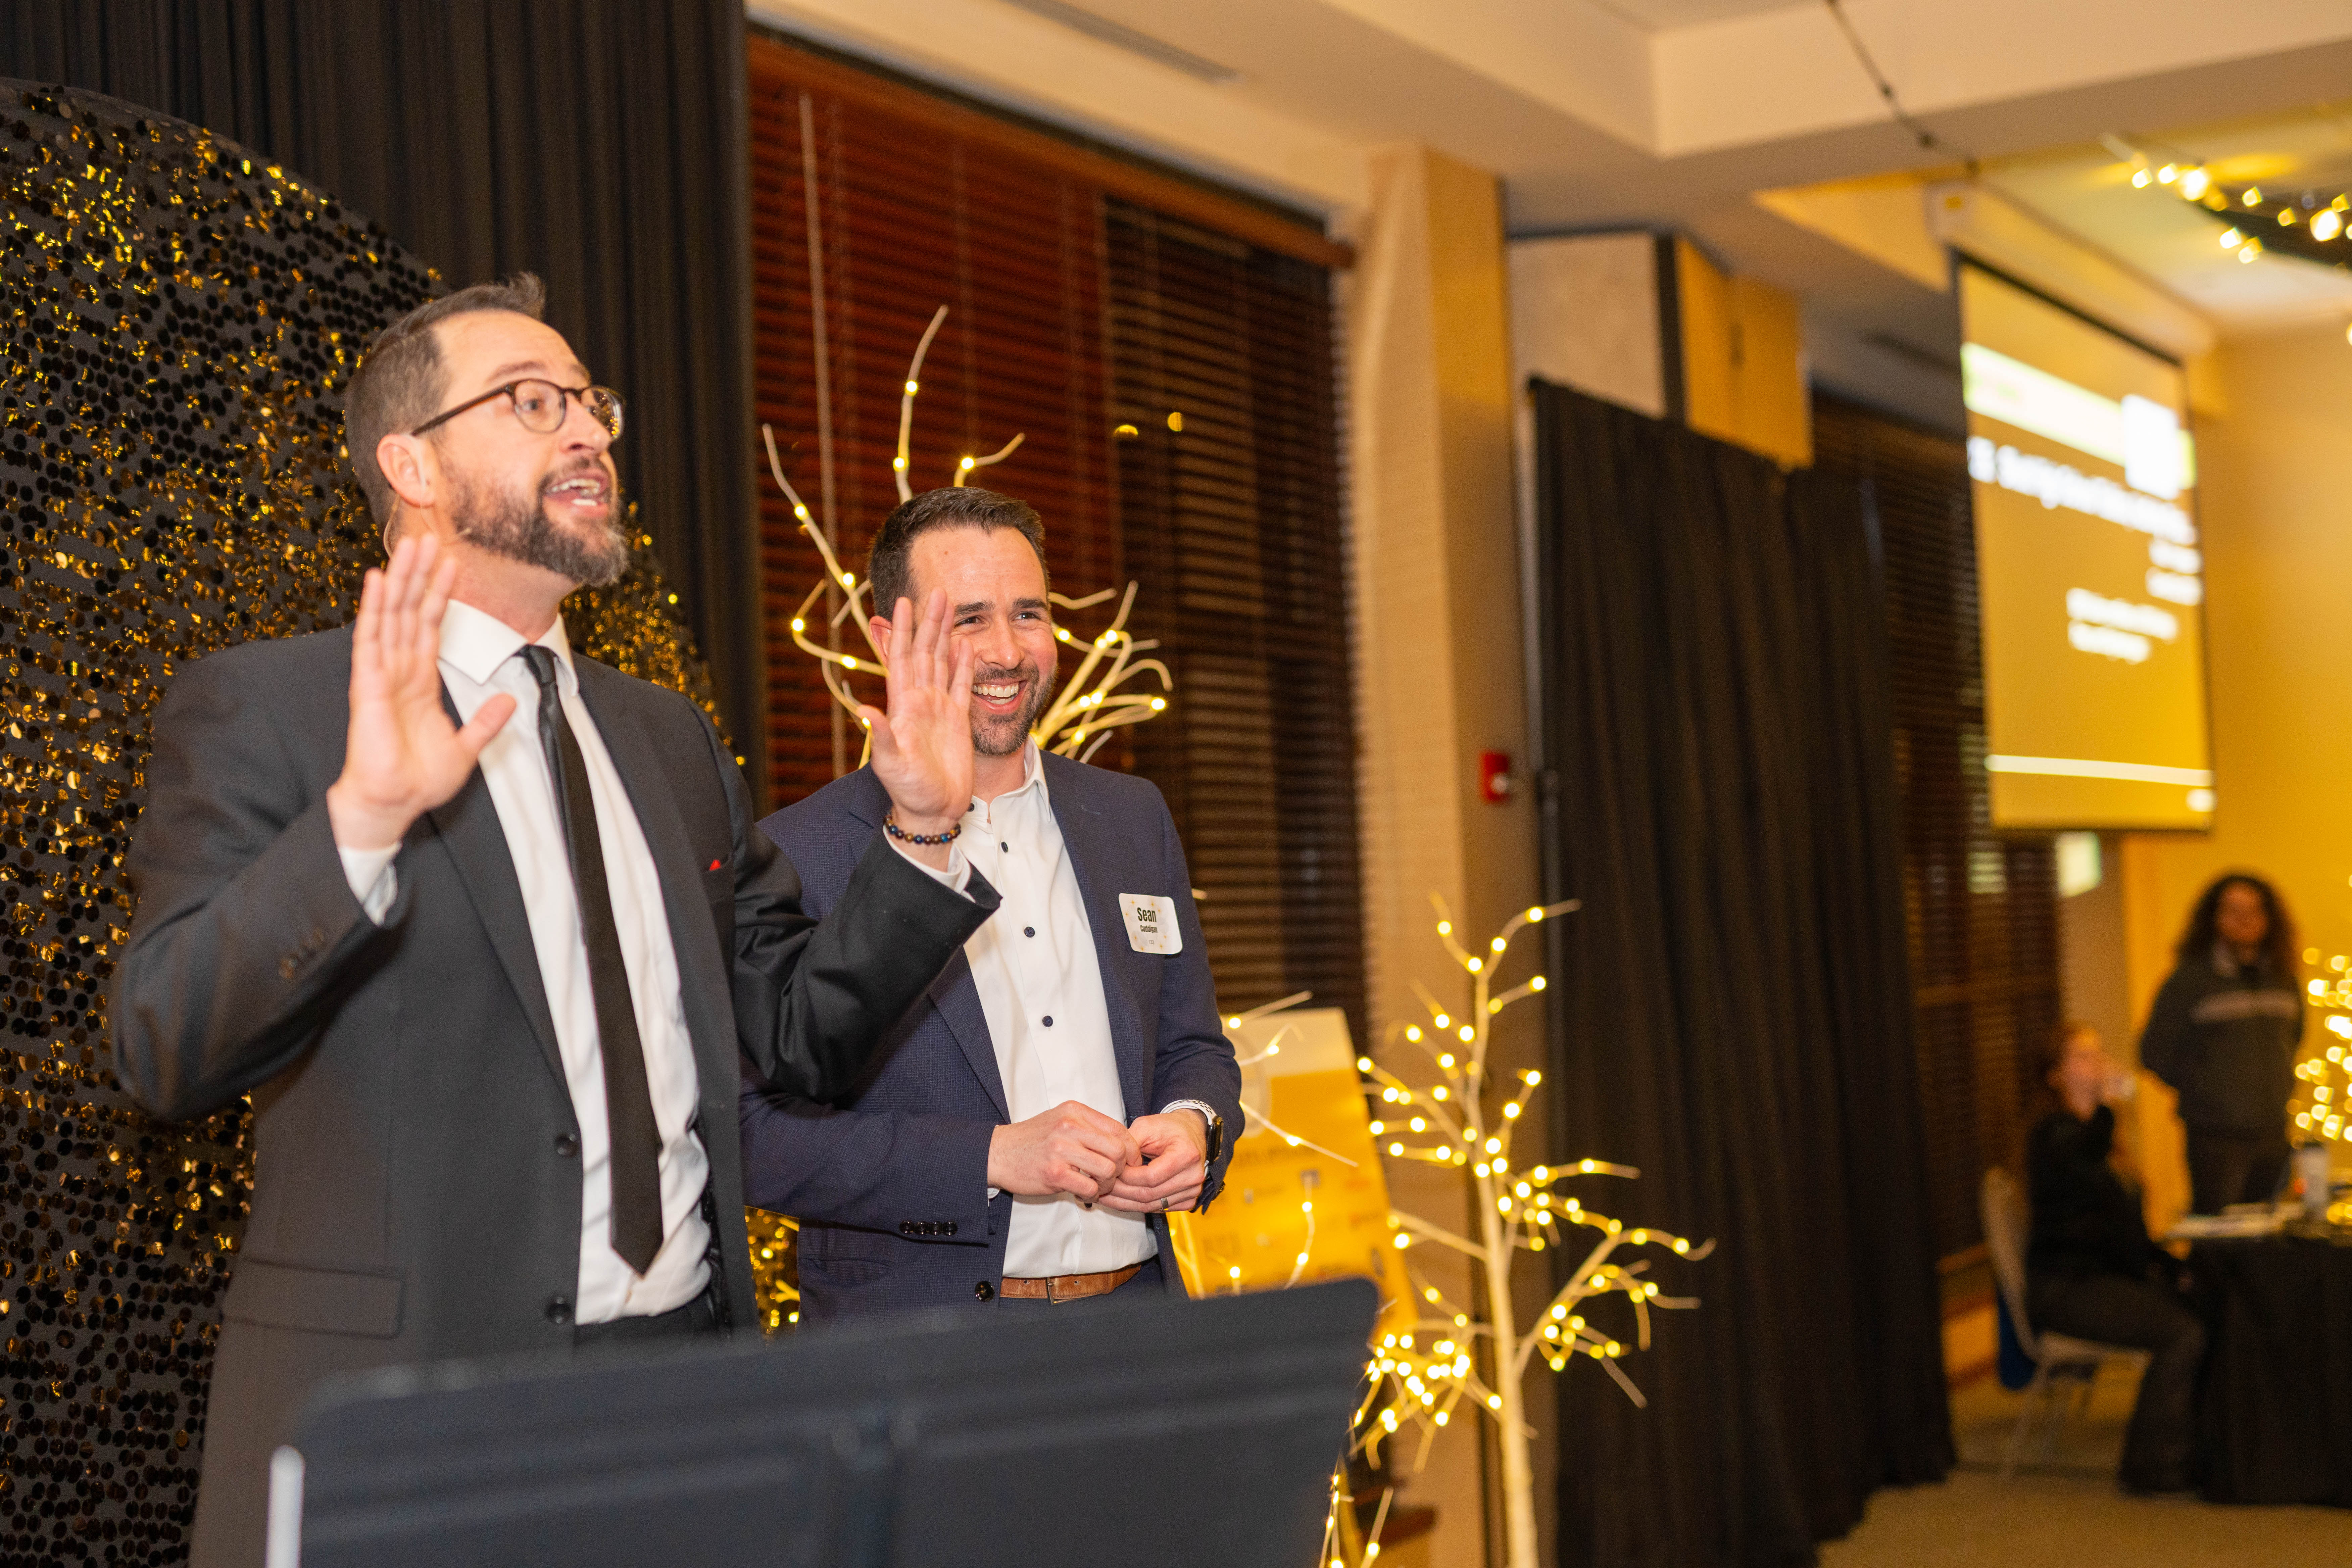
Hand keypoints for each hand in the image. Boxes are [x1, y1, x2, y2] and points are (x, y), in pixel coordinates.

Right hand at [325, 534, 515, 851]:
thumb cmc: (417, 780)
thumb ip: (485, 722)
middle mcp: (399, 672)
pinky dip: (374, 609)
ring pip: (391, 616)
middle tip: (428, 539)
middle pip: (410, 612)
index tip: (452, 566)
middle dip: (419, 575)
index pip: (431, 627)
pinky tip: (377, 582)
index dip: (441, 596)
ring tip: (407, 546)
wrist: (392, 803)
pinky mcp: (367, 685)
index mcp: (420, 683)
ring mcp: (381, 675)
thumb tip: (509, 701)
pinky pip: (370, 640)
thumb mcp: (465, 748)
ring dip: (399, 580)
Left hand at [859, 590, 973, 869]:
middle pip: (925, 652)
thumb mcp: (889, 764)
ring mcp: (939, 709)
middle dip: (930, 622)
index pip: (902, 659)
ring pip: (943, 663)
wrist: (934, 810)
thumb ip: (880, 736)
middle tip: (938, 592)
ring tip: (952, 609)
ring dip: (946, 635)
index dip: (902, 631)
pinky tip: (967, 645)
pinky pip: (961, 685)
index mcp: (902, 706)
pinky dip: (965, 664)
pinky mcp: (958, 720)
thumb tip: (863, 710)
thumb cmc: (908, 790)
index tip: (904, 603)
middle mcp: (920, 701)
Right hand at [987, 1101, 1138, 1203]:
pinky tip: (1083, 1193)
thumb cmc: (1033, 1139)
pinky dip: (1091, 1194)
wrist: (998, 1153)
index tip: (1129, 1161)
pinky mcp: (1054, 1173)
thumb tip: (1123, 1143)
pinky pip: (1089, 1187)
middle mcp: (1070, 1126)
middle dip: (1122, 1168)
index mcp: (1075, 1111)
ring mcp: (1061, 1149)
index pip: (1119, 1129)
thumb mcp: (1061, 1119)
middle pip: (1119, 1150)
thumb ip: (1089, 1126)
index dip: (1131, 1149)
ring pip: (1108, 1169)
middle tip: (1112, 1176)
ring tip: (1096, 1185)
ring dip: (1106, 1183)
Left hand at [1101, 1111, 1207, 1214]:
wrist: (1191, 1132)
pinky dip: (1139, 1206)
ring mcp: (1192, 1191)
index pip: (1150, 1177)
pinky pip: (1158, 1209)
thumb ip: (1129, 1143)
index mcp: (1186, 1155)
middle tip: (1102, 1186)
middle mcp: (1193, 1176)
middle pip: (1150, 1194)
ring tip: (1106, 1197)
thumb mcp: (1147, 1125)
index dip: (1127, 1177)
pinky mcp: (1188, 1200)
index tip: (1111, 1171)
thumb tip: (1112, 1163)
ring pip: (1152, 1206)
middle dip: (1121, 1192)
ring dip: (1126, 1203)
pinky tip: (1122, 1200)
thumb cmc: (1170, 1127)